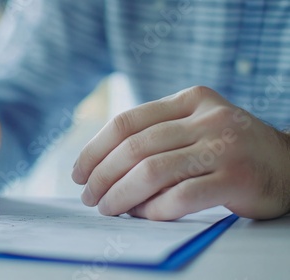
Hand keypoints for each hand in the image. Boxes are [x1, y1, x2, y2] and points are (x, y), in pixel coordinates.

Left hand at [72, 86, 289, 219]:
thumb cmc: (229, 149)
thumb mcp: (196, 126)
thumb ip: (156, 136)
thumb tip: (99, 167)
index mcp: (190, 100)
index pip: (127, 122)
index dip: (95, 149)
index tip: (78, 172)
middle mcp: (207, 118)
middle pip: (135, 147)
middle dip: (102, 176)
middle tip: (89, 196)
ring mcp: (224, 147)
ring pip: (153, 172)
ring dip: (120, 195)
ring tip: (107, 208)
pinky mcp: (237, 179)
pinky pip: (180, 197)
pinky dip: (153, 210)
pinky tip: (143, 215)